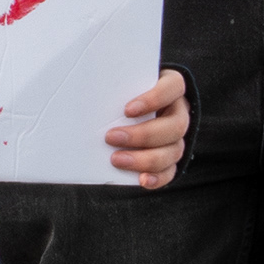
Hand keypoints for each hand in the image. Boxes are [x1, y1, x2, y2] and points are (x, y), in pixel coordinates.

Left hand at [109, 69, 189, 191]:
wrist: (129, 108)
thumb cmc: (124, 92)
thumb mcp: (122, 83)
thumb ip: (115, 86)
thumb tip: (86, 91)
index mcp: (170, 88)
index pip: (173, 87)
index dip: (155, 99)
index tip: (127, 109)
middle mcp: (178, 112)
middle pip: (175, 126)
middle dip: (142, 135)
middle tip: (111, 137)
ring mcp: (177, 137)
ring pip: (173, 150)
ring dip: (144, 158)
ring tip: (116, 159)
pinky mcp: (170, 158)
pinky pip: (170, 170)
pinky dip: (156, 177)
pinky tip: (141, 179)